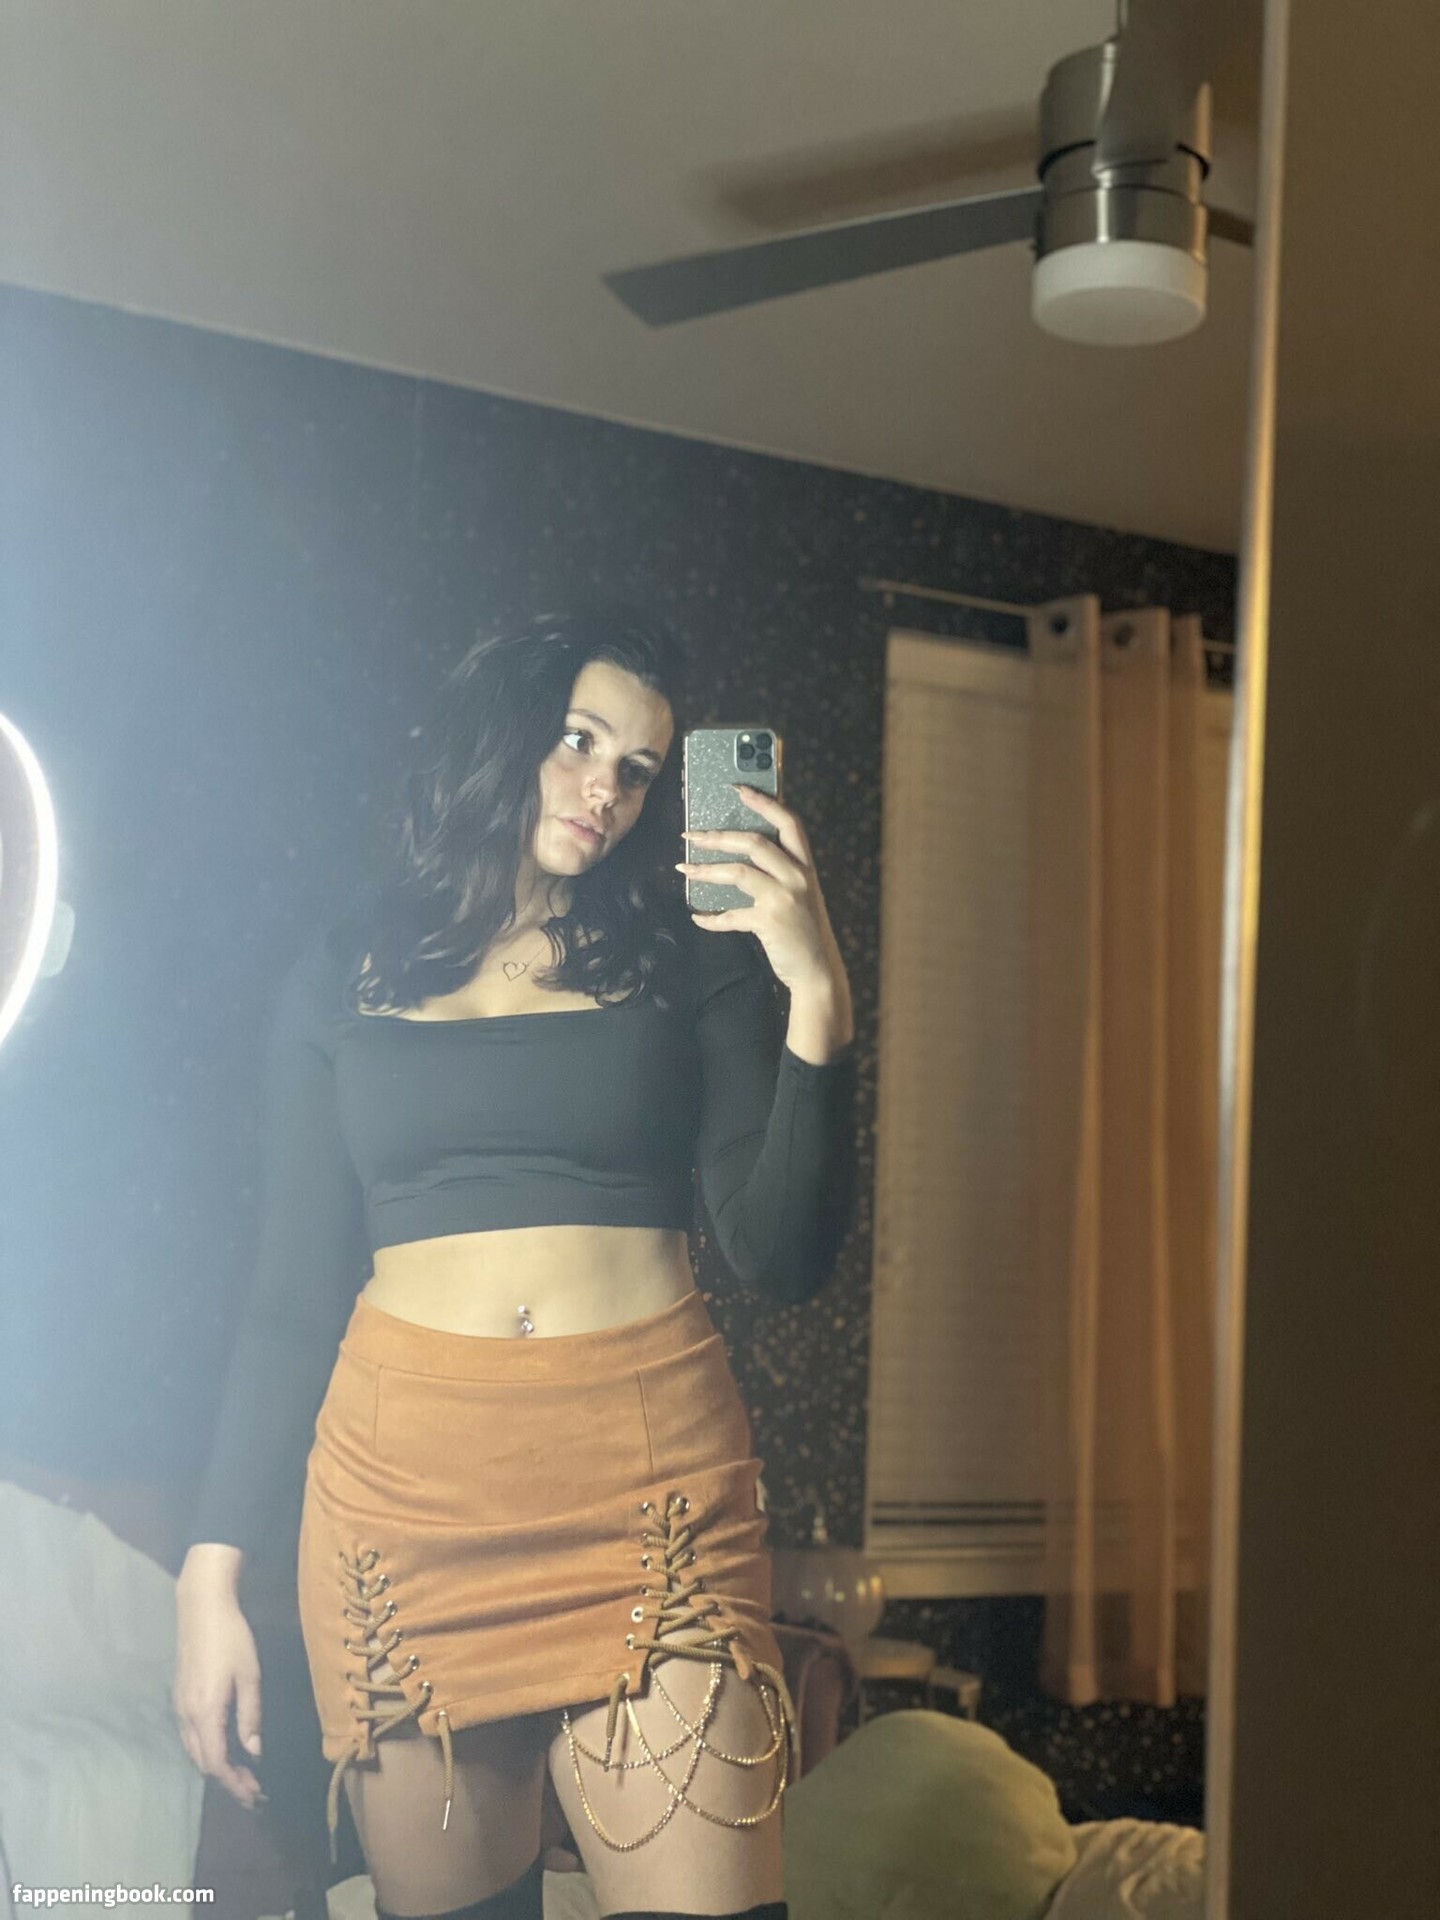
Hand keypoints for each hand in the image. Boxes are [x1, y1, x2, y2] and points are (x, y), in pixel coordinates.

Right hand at [173, 1577, 264, 1809]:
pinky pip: (190, 1737)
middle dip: (227, 1780)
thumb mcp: (249, 1676)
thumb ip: (250, 1717)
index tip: (254, 1796)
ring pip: (194, 1751)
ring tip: (242, 1773)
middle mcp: (186, 1717)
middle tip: (253, 1789)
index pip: (216, 1764)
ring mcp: (179, 1707)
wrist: (202, 1608)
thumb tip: (254, 1753)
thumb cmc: (232, 1638)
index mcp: (205, 1714)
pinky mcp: (179, 1698)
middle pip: (203, 1762)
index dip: (235, 1784)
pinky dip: (207, 1750)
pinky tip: (224, 1746)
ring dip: (216, 1766)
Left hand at [678, 784, 848, 996]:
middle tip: (692, 835)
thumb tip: (739, 856)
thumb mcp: (801, 895)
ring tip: (684, 868)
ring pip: (738, 872)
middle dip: (718, 836)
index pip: (789, 822)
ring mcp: (784, 898)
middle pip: (754, 842)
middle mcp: (797, 877)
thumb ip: (780, 873)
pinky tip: (699, 917)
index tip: (738, 788)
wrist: (819, 971)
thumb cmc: (805, 931)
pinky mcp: (770, 922)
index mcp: (805, 866)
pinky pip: (731, 915)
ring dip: (706, 869)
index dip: (764, 802)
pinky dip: (711, 917)